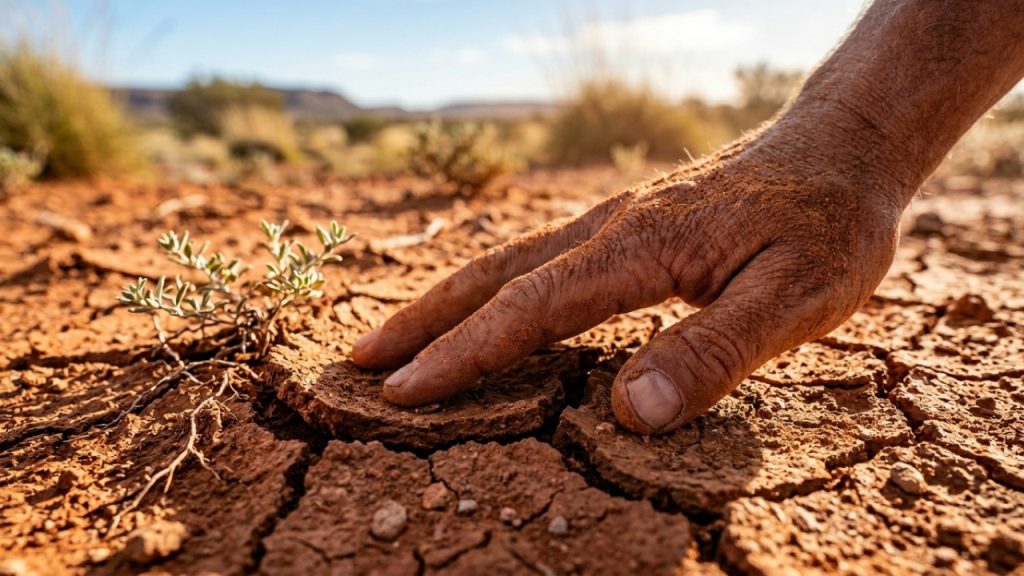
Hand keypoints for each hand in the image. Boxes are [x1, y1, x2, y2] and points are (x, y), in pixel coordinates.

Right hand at [351, 123, 908, 433]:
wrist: (840, 149)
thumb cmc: (825, 226)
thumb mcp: (795, 299)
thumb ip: (712, 353)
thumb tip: (629, 413)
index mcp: (638, 248)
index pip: (530, 309)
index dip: (463, 355)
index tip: (403, 392)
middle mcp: (609, 229)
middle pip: (494, 277)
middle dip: (421, 322)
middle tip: (356, 364)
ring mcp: (612, 223)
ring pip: (507, 263)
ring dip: (443, 303)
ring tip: (393, 341)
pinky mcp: (624, 227)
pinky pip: (538, 261)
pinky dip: (489, 290)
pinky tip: (480, 311)